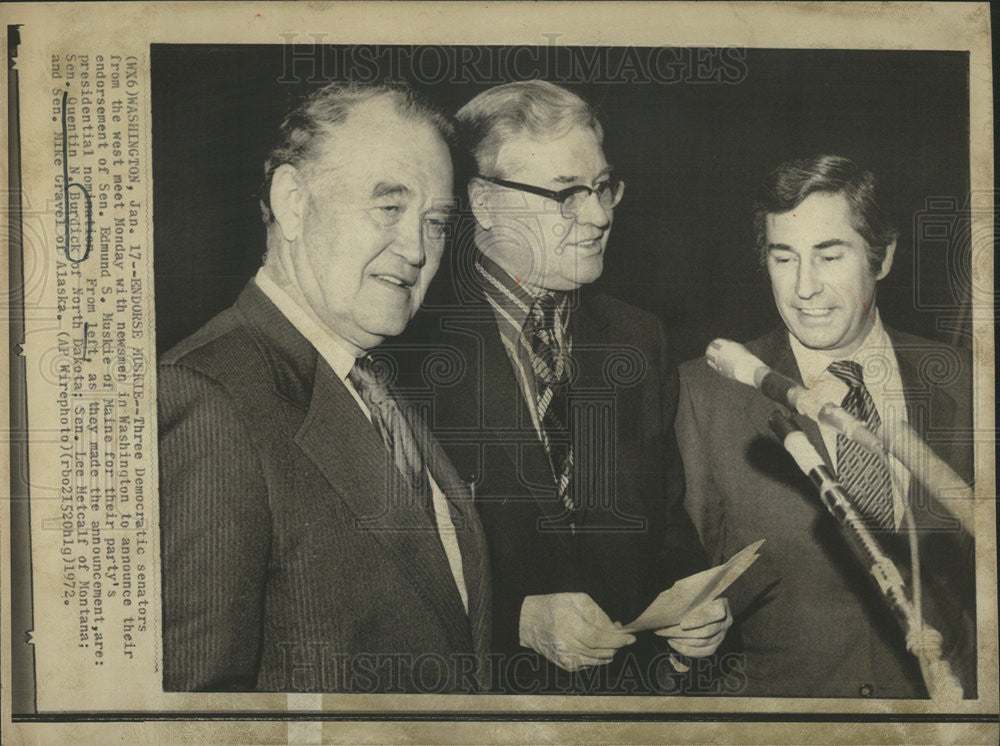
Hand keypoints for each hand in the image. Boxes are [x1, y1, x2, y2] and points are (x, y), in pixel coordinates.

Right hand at [519, 593, 635, 671]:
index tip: (630, 638)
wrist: (528, 621)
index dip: (616, 640)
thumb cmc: (554, 605)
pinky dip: (598, 657)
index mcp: (566, 623)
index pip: (597, 638)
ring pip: (596, 660)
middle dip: (616, 646)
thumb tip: (616, 629)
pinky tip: (597, 647)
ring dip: (609, 652)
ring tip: (610, 640)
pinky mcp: (564, 665)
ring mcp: (563, 657)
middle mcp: (564, 643)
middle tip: (624, 639)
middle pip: (599, 651)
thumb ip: (597, 613)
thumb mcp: (576, 599)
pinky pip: (589, 665)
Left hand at [654, 598, 731, 656]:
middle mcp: (725, 621)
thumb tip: (670, 601)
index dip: (699, 620)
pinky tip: (672, 642)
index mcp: (721, 603)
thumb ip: (685, 593)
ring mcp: (721, 635)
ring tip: (665, 635)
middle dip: (682, 633)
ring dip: (681, 641)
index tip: (682, 624)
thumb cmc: (695, 594)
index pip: (715, 613)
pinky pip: (702, 652)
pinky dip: (686, 649)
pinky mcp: (715, 645)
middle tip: (663, 630)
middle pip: (705, 632)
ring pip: (703, 643)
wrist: (705, 603)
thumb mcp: (691, 589)